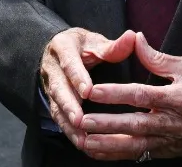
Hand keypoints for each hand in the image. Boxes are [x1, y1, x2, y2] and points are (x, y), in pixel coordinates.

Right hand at [38, 27, 136, 150]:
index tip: (88, 92)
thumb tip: (132, 37)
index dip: (77, 77)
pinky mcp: (52, 100)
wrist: (61, 51)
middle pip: (58, 87)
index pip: (69, 62)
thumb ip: (113, 45)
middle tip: (79, 120)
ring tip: (81, 138)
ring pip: (56, 105)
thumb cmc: (84, 47)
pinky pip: (58, 117)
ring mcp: (50, 85)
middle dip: (68, 105)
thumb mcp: (96, 42)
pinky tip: (81, 143)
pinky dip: (68, 131)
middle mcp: (52, 67)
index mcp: (63, 47)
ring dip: (68, 123)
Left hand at [79, 32, 181, 160]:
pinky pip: (140, 156)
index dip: (116, 94)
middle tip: (82, 120)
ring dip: (108, 145)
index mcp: (177, 98)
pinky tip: (98, 152)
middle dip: (107, 124)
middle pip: (135, 125)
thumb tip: (134, 38)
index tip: (94, 91)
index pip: (141, 95)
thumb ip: (158, 57)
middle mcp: (173, 122)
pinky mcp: (168, 152)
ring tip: (84, 141)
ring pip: (135, 145)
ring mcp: (170, 140)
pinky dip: (118, 155)